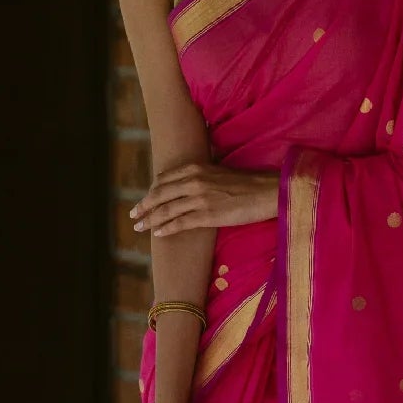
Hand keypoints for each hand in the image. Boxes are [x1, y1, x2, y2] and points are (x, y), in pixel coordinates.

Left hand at [130, 162, 278, 237]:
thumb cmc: (248, 183)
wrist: (268, 192)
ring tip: (140, 227)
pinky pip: (180, 223)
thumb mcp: (220, 171)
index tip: (145, 200)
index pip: (164, 179)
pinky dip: (166, 228)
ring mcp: (199, 198)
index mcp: (196, 168)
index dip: (152, 191)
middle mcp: (194, 181)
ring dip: (150, 220)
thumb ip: (203, 173)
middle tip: (134, 215)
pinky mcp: (207, 215)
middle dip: (144, 206)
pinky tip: (158, 234)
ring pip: (166, 210)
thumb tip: (192, 176)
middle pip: (160, 194)